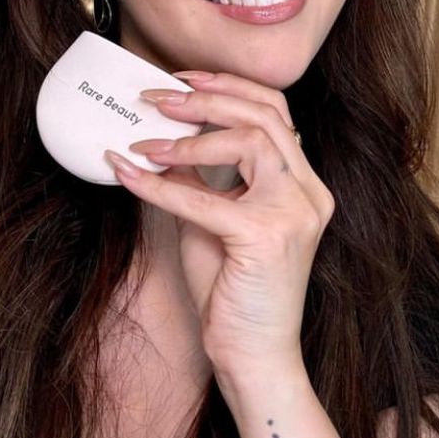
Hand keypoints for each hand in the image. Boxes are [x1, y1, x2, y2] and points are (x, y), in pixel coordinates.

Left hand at [106, 71, 334, 376]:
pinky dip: (161, 185)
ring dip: (190, 136)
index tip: (185, 79)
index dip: (230, 86)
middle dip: (207, 97)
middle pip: (266, 115)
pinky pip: (205, 197)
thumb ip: (199, 179)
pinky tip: (129, 174)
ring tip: (147, 139)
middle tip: (158, 97)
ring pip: (251, 139)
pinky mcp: (268, 237)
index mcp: (302, 184)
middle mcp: (309, 192)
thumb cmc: (233, 291)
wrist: (254, 358)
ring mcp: (295, 213)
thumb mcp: (212, 220)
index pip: (276, 113)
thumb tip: (164, 141)